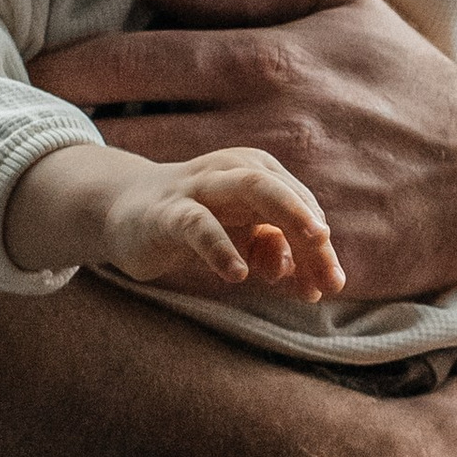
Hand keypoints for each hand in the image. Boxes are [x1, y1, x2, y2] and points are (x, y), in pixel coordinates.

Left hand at [33, 0, 456, 300]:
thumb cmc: (411, 85)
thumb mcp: (342, 6)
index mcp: (266, 59)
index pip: (131, 60)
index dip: (65, 69)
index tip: (29, 74)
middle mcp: (261, 127)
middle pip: (123, 138)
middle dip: (67, 140)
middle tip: (28, 141)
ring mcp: (275, 198)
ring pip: (153, 203)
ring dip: (106, 199)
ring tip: (74, 193)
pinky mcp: (294, 259)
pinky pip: (200, 265)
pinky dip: (160, 256)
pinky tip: (137, 246)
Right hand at [103, 149, 344, 300]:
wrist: (126, 212)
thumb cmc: (197, 223)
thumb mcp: (240, 239)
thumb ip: (275, 256)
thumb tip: (313, 286)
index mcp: (259, 173)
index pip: (300, 208)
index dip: (318, 247)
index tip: (330, 284)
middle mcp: (234, 170)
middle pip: (284, 191)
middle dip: (311, 224)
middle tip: (330, 260)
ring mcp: (201, 187)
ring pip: (251, 188)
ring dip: (286, 215)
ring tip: (305, 251)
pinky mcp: (168, 213)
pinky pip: (199, 225)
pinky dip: (221, 248)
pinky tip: (238, 274)